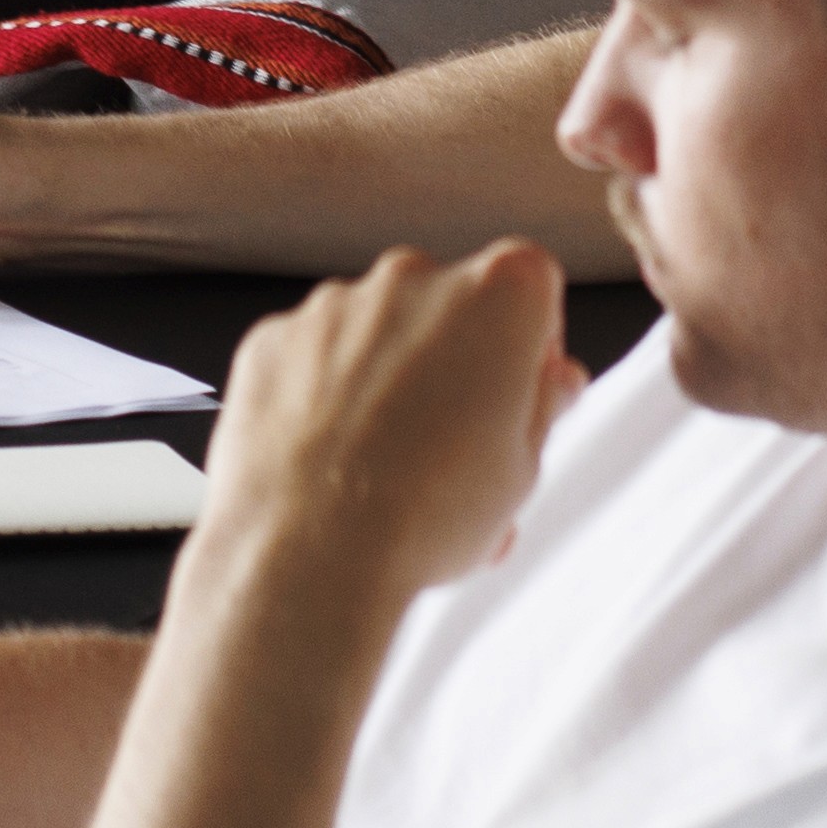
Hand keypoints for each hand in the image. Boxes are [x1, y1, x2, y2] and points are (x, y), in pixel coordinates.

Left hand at [193, 241, 575, 619]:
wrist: (311, 549)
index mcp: (497, 298)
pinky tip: (332, 460)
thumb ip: (542, 407)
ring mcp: (335, 303)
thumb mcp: (523, 470)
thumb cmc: (425, 515)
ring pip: (377, 329)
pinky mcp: (274, 337)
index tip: (518, 392)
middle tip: (454, 442)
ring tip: (387, 468)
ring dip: (388, 376)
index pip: (532, 282)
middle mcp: (414, 278)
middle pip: (450, 304)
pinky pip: (312, 354)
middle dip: (456, 359)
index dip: (531, 341)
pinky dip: (323, 393)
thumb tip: (552, 382)